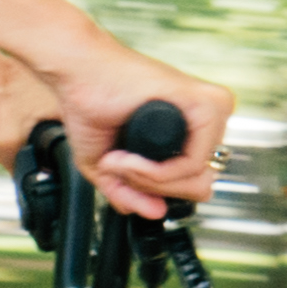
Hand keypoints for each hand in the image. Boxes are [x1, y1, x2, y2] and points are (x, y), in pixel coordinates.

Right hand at [0, 46, 228, 216]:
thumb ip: (131, 194)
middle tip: (121, 168)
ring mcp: (209, 110)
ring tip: (120, 160)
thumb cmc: (91, 107)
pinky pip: (191, 163)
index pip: (196, 184)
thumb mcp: (108, 168)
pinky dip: (155, 172)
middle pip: (201, 186)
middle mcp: (206, 119)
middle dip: (154, 189)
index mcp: (192, 130)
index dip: (156, 191)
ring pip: (198, 179)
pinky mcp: (203, 104)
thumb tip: (156, 213)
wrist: (77, 74)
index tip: (124, 175)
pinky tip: (127, 156)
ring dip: (150, 180)